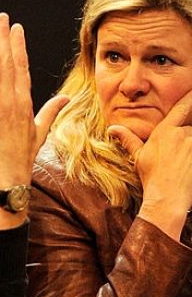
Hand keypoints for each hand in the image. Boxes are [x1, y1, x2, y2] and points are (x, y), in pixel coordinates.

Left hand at [0, 13, 68, 190]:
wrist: (6, 173)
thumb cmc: (23, 154)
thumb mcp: (40, 130)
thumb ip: (51, 110)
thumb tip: (67, 99)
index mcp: (24, 101)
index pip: (21, 66)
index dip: (18, 45)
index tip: (15, 28)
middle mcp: (9, 100)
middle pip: (6, 62)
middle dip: (2, 38)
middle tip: (0, 19)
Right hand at [109, 90, 191, 239]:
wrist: (166, 199)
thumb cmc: (151, 178)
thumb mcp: (138, 157)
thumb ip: (128, 139)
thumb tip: (112, 129)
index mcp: (165, 131)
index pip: (183, 107)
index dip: (190, 98)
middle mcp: (181, 134)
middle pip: (189, 129)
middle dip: (186, 140)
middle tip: (177, 157)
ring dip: (189, 150)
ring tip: (182, 164)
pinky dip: (191, 157)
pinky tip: (187, 167)